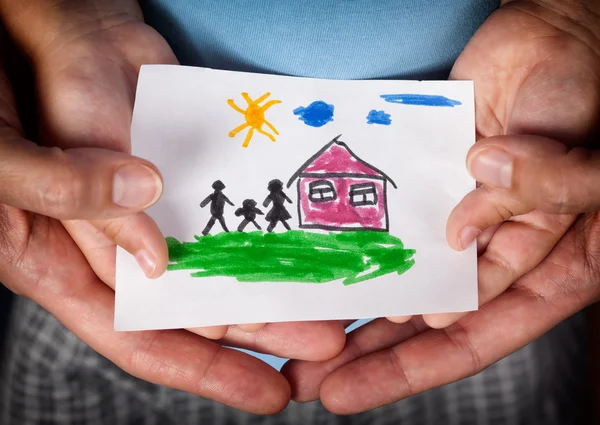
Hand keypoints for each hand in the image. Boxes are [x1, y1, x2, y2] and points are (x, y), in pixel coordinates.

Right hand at [0, 3, 346, 412]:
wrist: (53, 28)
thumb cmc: (2, 104)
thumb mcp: (11, 158)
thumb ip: (73, 201)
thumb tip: (154, 256)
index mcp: (62, 264)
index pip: (143, 338)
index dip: (207, 371)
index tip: (269, 391)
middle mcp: (117, 246)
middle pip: (194, 306)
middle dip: (259, 328)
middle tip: (321, 343)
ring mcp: (153, 208)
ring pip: (217, 259)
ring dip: (267, 278)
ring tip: (324, 296)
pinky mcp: (178, 172)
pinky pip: (223, 206)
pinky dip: (256, 221)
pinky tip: (296, 234)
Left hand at [283, 1, 599, 411]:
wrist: (554, 34)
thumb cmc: (587, 97)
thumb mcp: (589, 162)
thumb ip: (538, 197)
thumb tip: (459, 233)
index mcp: (545, 266)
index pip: (472, 335)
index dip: (410, 367)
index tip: (349, 389)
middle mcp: (493, 251)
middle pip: (423, 319)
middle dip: (365, 352)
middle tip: (305, 376)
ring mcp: (455, 216)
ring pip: (399, 274)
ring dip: (354, 303)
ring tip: (299, 334)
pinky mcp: (427, 183)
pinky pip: (389, 218)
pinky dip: (361, 241)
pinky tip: (322, 261)